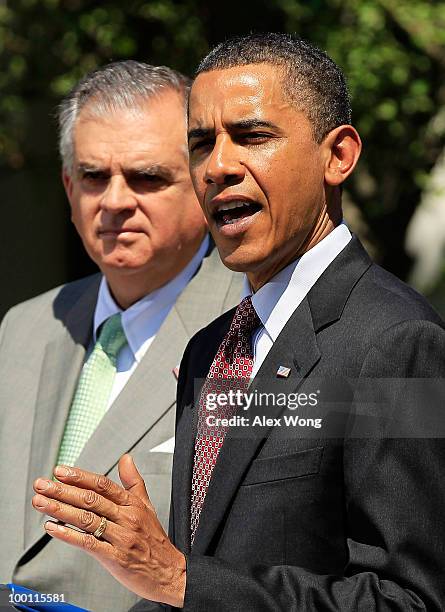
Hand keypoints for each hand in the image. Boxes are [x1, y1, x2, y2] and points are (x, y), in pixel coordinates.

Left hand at [32, 454, 185, 606]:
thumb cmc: (155, 540)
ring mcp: (120, 537)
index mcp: (132, 503)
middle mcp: (126, 517)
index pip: (102, 485)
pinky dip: (68, 535)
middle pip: (90, 499)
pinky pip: (88, 543)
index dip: (80, 477)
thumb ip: (133, 481)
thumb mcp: (147, 505)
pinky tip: (53, 528)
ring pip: (86, 519)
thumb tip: (126, 459)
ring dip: (60, 510)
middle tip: (42, 485)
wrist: (169, 572)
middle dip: (62, 491)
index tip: (60, 471)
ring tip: (41, 502)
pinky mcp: (115, 557)